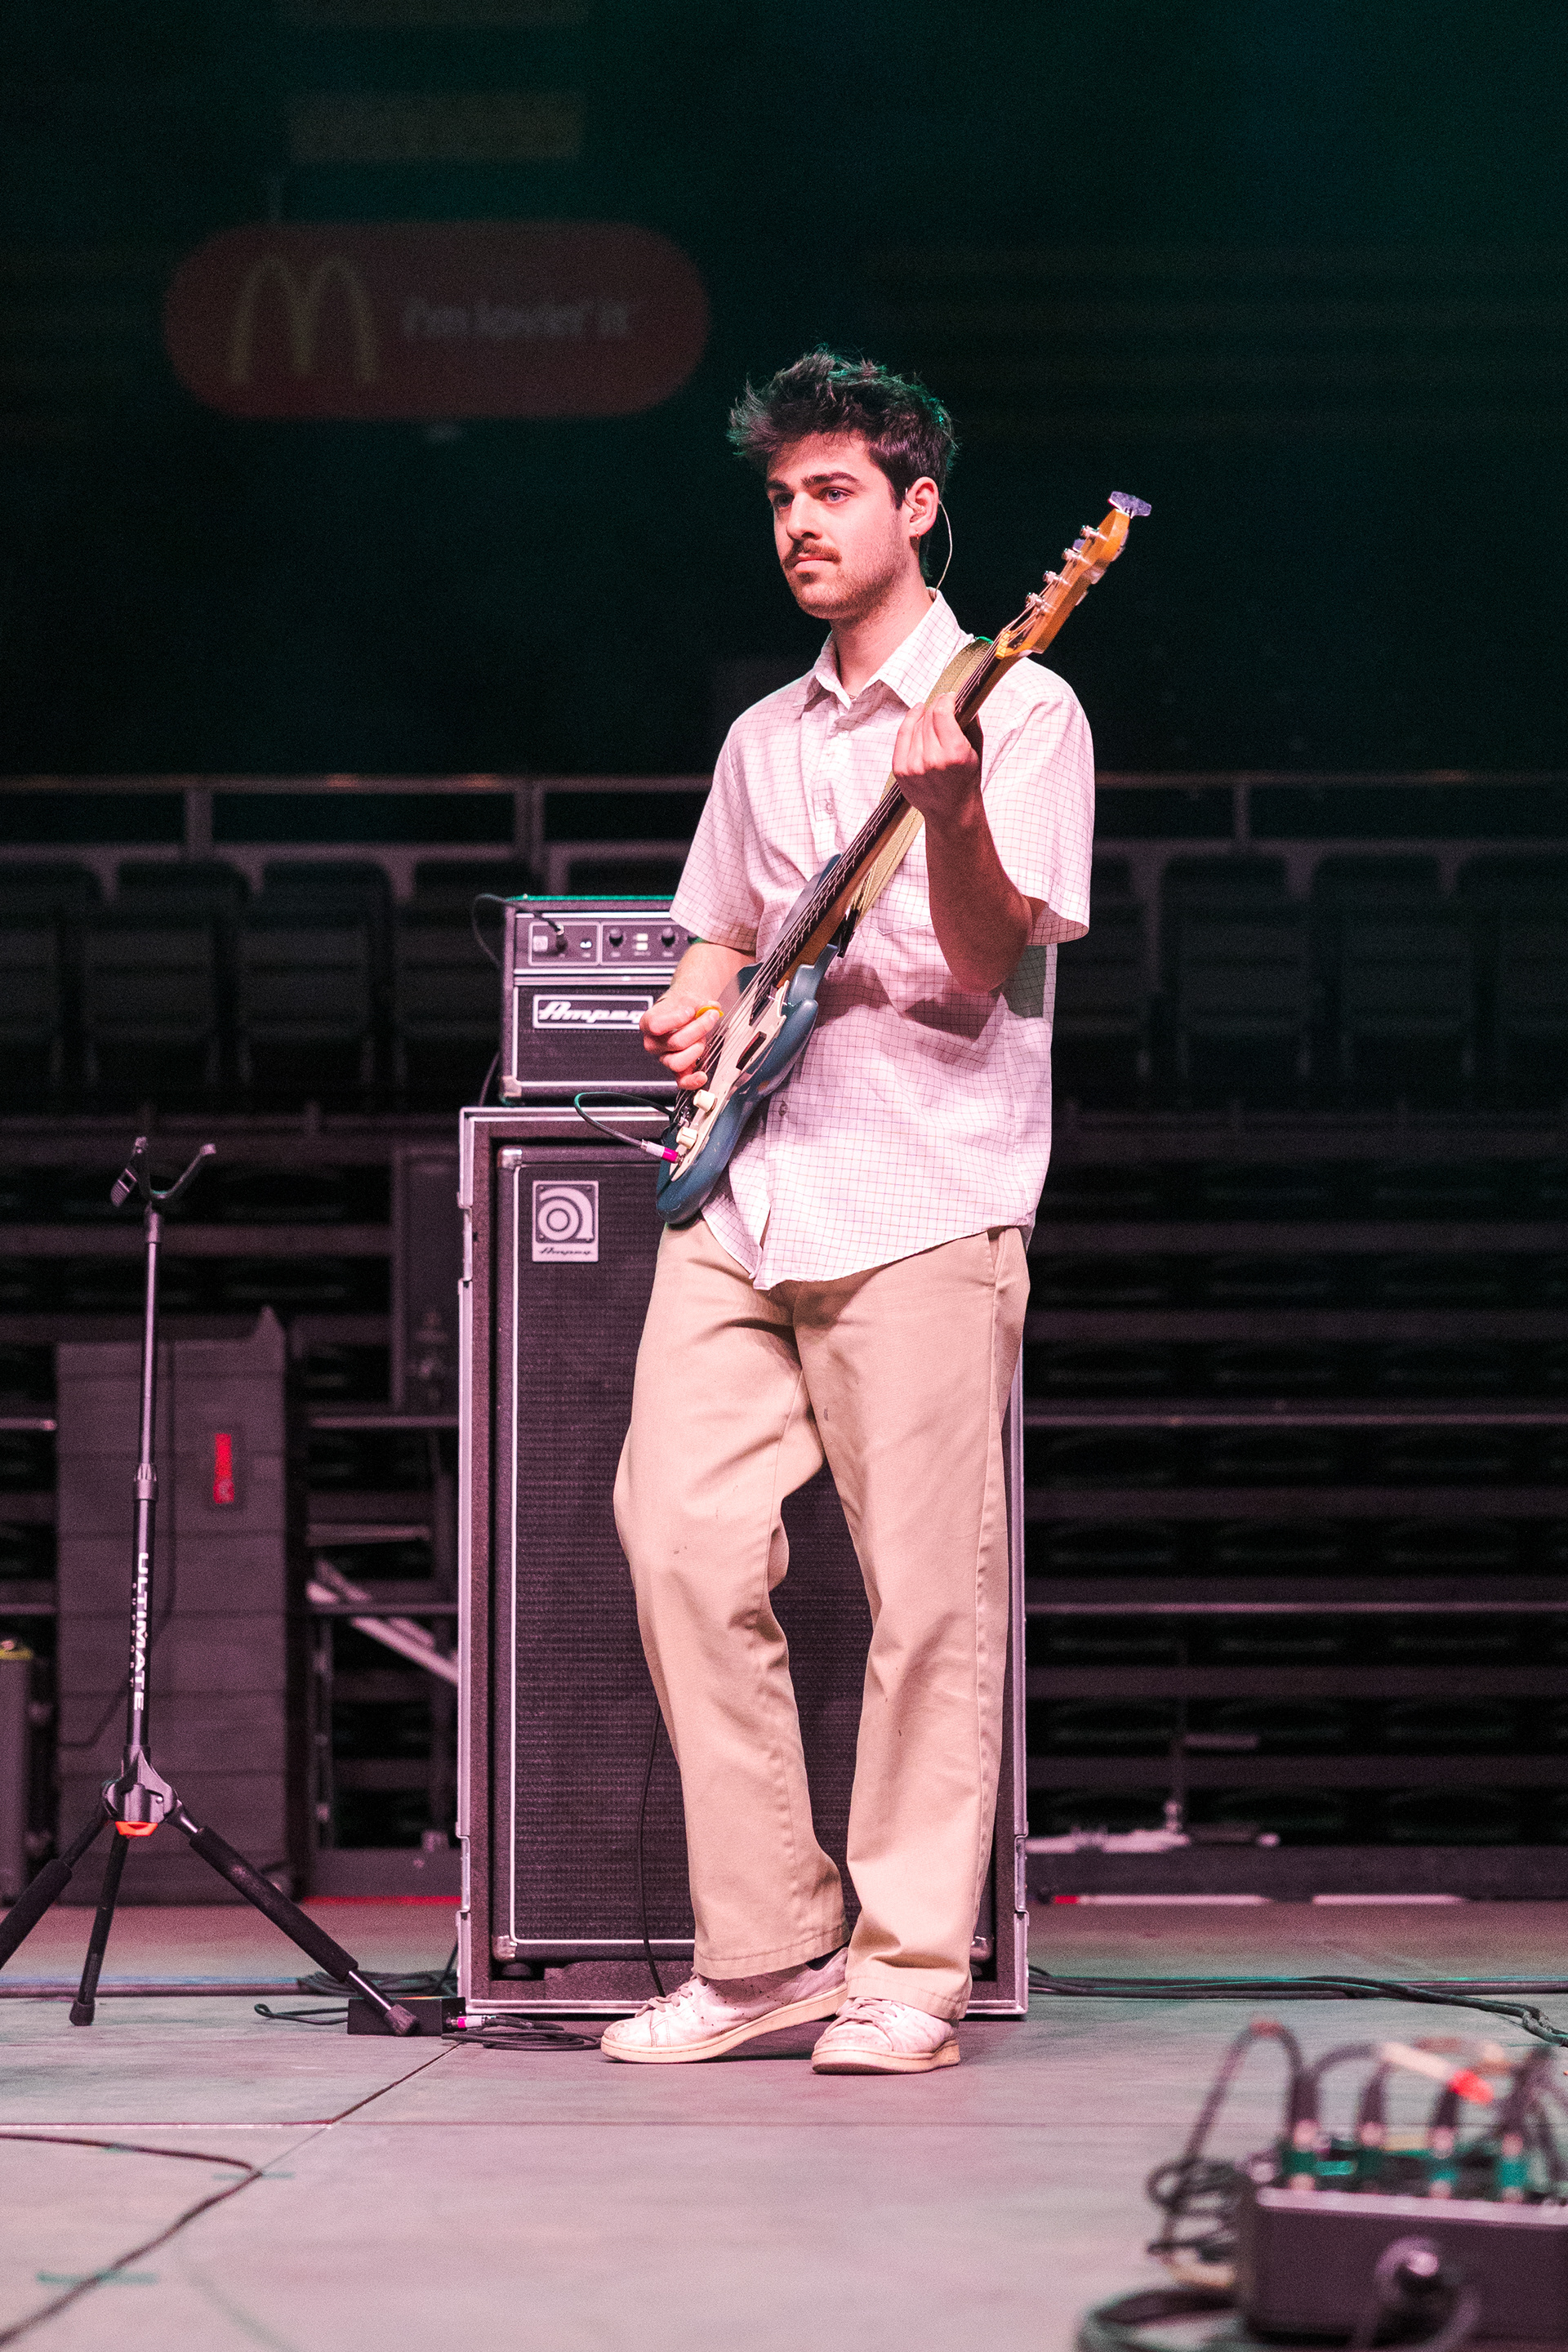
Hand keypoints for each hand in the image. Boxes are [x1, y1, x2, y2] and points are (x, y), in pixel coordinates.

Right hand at [640, 993, 720, 1082]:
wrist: (684, 1012)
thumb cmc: (682, 1007)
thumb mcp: (687, 999)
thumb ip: (700, 1003)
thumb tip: (711, 1007)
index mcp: (648, 1024)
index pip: (656, 1025)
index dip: (676, 1019)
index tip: (690, 1011)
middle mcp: (653, 1043)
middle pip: (675, 1043)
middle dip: (698, 1029)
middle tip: (709, 1017)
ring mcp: (664, 1058)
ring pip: (678, 1062)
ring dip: (697, 1049)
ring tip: (703, 1038)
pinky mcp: (676, 1069)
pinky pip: (681, 1081)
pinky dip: (692, 1081)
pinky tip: (702, 1075)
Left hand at [891, 693, 981, 825]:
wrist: (951, 811)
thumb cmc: (965, 781)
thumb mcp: (976, 751)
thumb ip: (971, 723)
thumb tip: (963, 699)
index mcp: (954, 755)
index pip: (942, 713)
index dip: (945, 700)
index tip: (949, 697)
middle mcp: (932, 760)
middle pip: (928, 718)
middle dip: (936, 707)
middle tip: (942, 705)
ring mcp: (913, 766)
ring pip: (915, 725)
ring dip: (924, 717)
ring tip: (932, 717)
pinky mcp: (900, 770)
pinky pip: (901, 737)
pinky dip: (909, 724)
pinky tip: (916, 718)